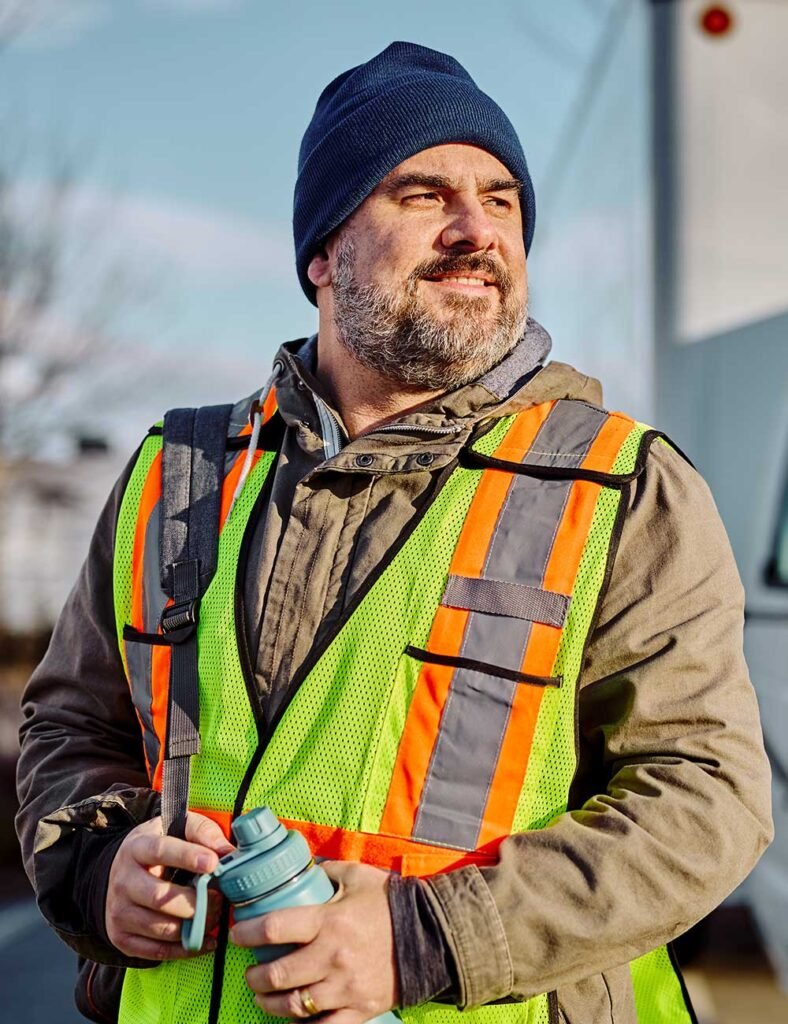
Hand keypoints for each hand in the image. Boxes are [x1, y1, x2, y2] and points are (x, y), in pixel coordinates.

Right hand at [106, 811, 233, 959]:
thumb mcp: (175, 827)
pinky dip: (185, 949)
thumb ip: (202, 832)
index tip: (213, 863)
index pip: (160, 851)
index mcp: (137, 848)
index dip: (187, 857)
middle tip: (219, 899)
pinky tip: (205, 940)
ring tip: (214, 917)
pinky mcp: (122, 938)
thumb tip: (228, 852)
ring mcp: (120, 912)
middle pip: (159, 897)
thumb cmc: (158, 848)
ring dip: (194, 927)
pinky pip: (156, 951)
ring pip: (160, 928)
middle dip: (195, 902)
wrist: (118, 873)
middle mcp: (124, 881)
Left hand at [231, 860, 398, 1023]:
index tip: (237, 934)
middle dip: (254, 977)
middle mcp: (333, 957)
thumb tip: (299, 868)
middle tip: (250, 972)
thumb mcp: (355, 875)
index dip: (247, 933)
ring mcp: (346, 988)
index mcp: (330, 921)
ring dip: (270, 1003)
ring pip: (294, 1006)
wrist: (431, 934)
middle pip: (277, 975)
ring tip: (263, 996)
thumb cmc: (389, 901)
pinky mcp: (360, 1010)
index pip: (274, 929)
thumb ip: (324, 871)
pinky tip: (294, 1019)